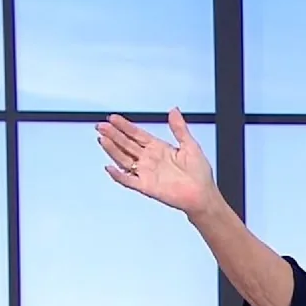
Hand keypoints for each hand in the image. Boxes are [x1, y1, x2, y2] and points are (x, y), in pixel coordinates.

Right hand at [96, 108, 218, 216]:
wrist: (203, 195)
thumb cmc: (199, 173)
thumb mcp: (190, 145)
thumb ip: (179, 128)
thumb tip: (174, 110)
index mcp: (158, 148)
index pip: (137, 135)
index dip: (125, 127)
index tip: (113, 118)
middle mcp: (149, 160)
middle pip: (127, 145)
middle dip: (114, 135)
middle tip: (101, 126)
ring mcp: (146, 173)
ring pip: (124, 160)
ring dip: (113, 150)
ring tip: (102, 139)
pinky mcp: (146, 187)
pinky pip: (129, 181)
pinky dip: (118, 175)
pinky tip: (110, 167)